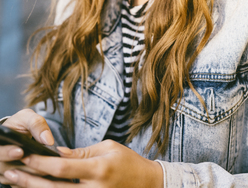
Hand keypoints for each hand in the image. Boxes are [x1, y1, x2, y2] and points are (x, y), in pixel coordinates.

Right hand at [0, 109, 54, 186]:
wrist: (19, 133)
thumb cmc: (21, 125)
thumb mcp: (27, 118)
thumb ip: (36, 124)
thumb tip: (48, 140)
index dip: (7, 153)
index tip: (20, 151)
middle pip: (6, 168)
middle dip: (22, 165)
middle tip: (37, 162)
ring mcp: (5, 171)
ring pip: (15, 178)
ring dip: (30, 175)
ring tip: (46, 170)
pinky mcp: (13, 179)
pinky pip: (21, 184)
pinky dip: (32, 181)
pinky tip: (45, 175)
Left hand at [3, 139, 163, 187]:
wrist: (147, 184)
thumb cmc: (128, 162)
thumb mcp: (107, 148)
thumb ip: (80, 153)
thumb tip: (55, 153)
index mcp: (98, 169)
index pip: (62, 168)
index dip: (40, 162)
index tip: (25, 154)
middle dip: (29, 180)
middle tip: (10, 171)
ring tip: (16, 182)